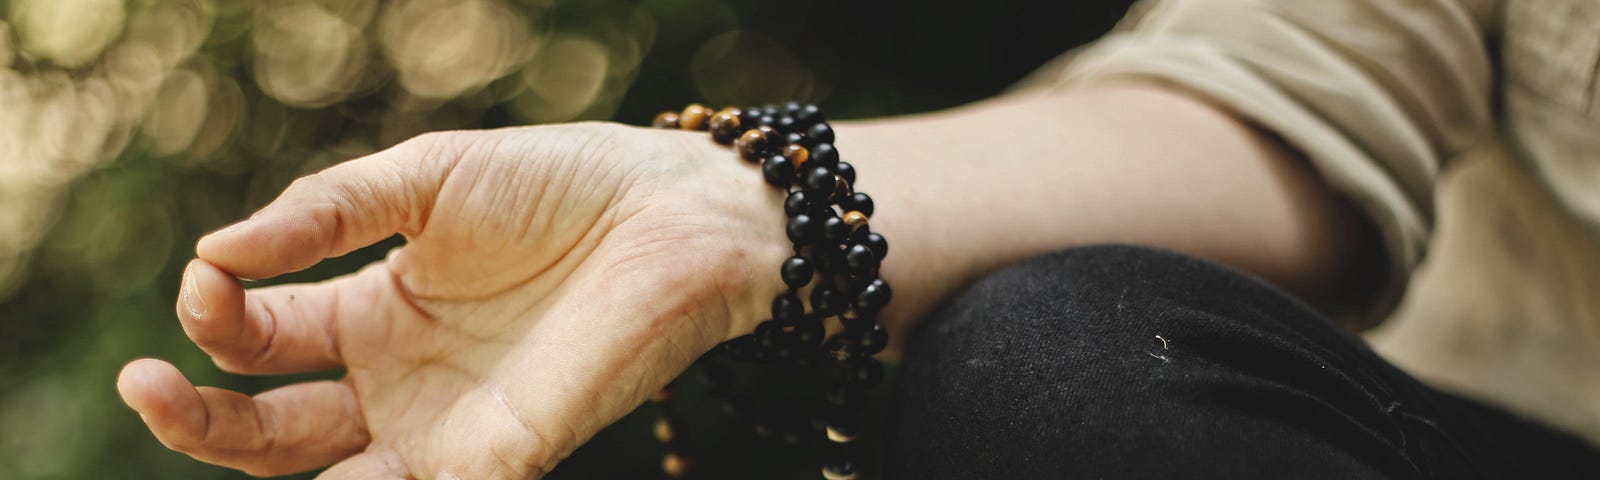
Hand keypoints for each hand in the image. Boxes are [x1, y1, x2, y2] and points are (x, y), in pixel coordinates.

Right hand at [115, 122, 790, 477]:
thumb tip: (214, 251)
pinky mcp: (504, 457)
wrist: (670, 212)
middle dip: (195, 416)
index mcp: (372, 313)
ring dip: (249, 463)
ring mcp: (448, 428)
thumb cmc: (559, 185)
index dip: (215, 317)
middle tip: (143, 383)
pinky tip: (332, 478)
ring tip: (188, 413)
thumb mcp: (426, 179)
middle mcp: (398, 383)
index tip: (204, 277)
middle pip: (269, 432)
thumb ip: (326, 213)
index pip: (260, 340)